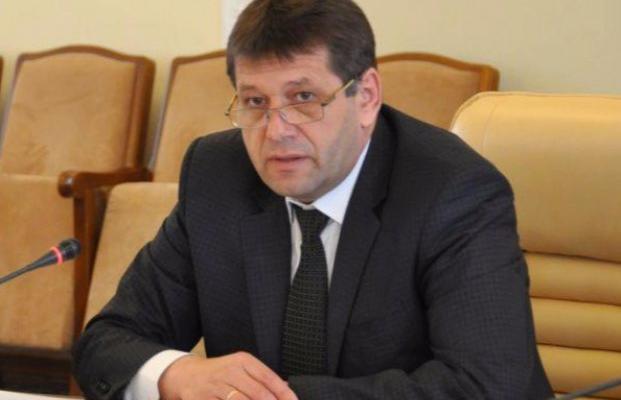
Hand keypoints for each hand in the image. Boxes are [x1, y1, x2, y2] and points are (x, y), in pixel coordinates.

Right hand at [158, 351, 297, 399]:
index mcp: (243, 361)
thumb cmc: (217, 373)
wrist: (183, 375)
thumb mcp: (239, 368)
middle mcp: (230, 371)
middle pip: (259, 394)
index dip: (285, 395)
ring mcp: (215, 386)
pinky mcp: (202, 399)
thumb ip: (261, 379)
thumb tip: (285, 390)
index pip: (269, 378)